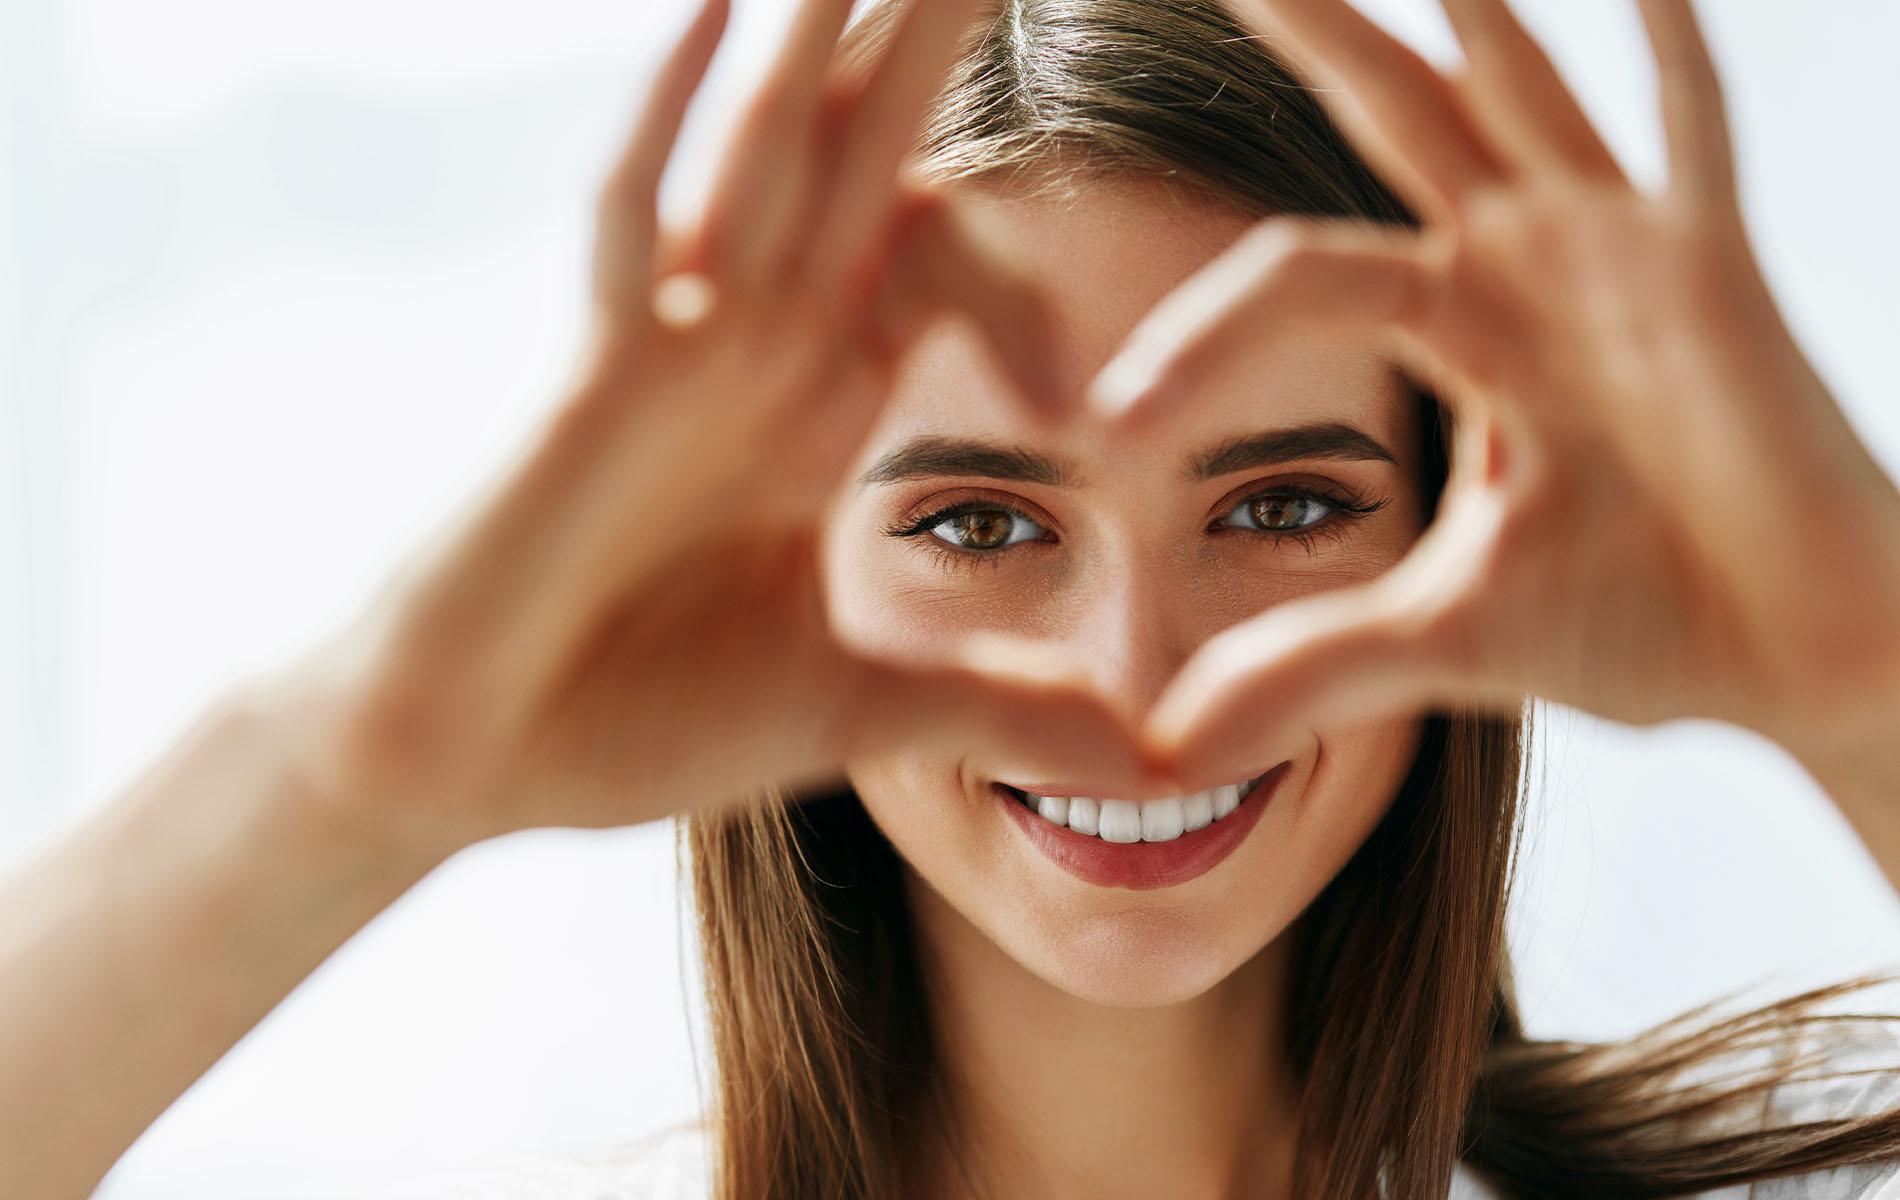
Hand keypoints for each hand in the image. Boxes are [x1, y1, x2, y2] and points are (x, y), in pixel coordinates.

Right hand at [268, 0, 1148, 851]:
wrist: (468, 764)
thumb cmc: (634, 722)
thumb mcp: (860, 711)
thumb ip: (1001, 712)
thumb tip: (1155, 766)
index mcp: (817, 407)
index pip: (931, 267)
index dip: (1011, 277)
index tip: (1085, 385)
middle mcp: (754, 350)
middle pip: (860, 160)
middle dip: (927, 44)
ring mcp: (674, 350)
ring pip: (767, 155)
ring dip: (827, 38)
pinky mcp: (595, 378)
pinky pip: (635, 223)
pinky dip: (673, 120)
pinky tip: (724, 8)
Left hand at [1092, 0, 1899, 788]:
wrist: (1802, 660)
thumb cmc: (1644, 623)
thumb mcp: (1442, 640)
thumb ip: (1305, 668)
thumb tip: (1162, 749)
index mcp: (1458, 328)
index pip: (1291, 281)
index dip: (1196, 343)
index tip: (1103, 423)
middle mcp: (1527, 265)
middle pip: (1389, 114)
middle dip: (1307, 28)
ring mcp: (1622, 255)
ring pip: (1517, 90)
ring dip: (1460, 6)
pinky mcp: (1716, 275)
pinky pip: (1693, 136)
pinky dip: (1668, 54)